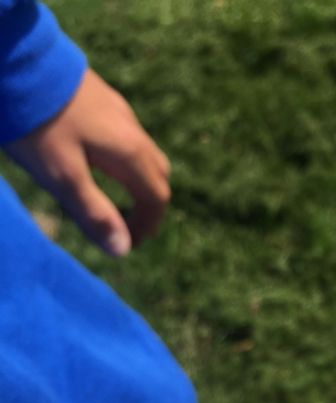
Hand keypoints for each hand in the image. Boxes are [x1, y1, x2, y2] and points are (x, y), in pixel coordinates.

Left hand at [4, 69, 169, 255]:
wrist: (19, 60)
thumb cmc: (40, 125)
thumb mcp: (64, 176)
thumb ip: (94, 213)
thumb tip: (123, 250)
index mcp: (130, 153)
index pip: (156, 198)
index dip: (146, 226)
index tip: (126, 243)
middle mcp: (133, 131)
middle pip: (158, 175)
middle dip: (148, 206)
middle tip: (126, 226)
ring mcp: (120, 112)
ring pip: (143, 155)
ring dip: (136, 183)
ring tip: (111, 199)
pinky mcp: (103, 99)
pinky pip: (127, 139)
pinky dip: (123, 163)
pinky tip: (96, 164)